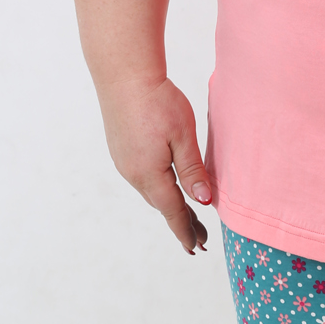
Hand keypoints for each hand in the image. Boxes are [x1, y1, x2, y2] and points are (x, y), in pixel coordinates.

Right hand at [98, 77, 212, 253]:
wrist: (124, 74)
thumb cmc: (157, 102)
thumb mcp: (183, 137)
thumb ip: (192, 171)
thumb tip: (203, 201)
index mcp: (150, 174)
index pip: (173, 211)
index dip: (186, 230)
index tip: (196, 248)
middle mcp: (133, 173)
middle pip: (162, 205)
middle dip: (182, 222)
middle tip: (200, 239)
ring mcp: (124, 162)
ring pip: (152, 192)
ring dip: (169, 206)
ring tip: (187, 217)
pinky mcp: (121, 150)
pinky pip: (143, 178)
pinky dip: (158, 189)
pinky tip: (166, 188)